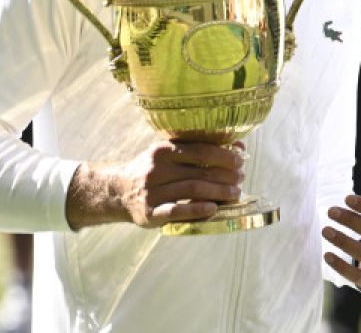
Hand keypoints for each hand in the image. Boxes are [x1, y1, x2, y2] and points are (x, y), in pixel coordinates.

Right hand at [67, 140, 243, 229]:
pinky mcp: (150, 213)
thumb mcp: (169, 154)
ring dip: (219, 192)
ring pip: (193, 190)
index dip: (225, 156)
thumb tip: (239, 147)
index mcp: (163, 151)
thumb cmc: (154, 170)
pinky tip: (214, 208)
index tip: (240, 160)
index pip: (201, 150)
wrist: (119, 192)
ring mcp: (152, 192)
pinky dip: (198, 209)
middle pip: (200, 171)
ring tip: (235, 193)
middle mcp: (156, 170)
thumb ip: (199, 149)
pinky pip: (178, 211)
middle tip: (241, 178)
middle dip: (227, 175)